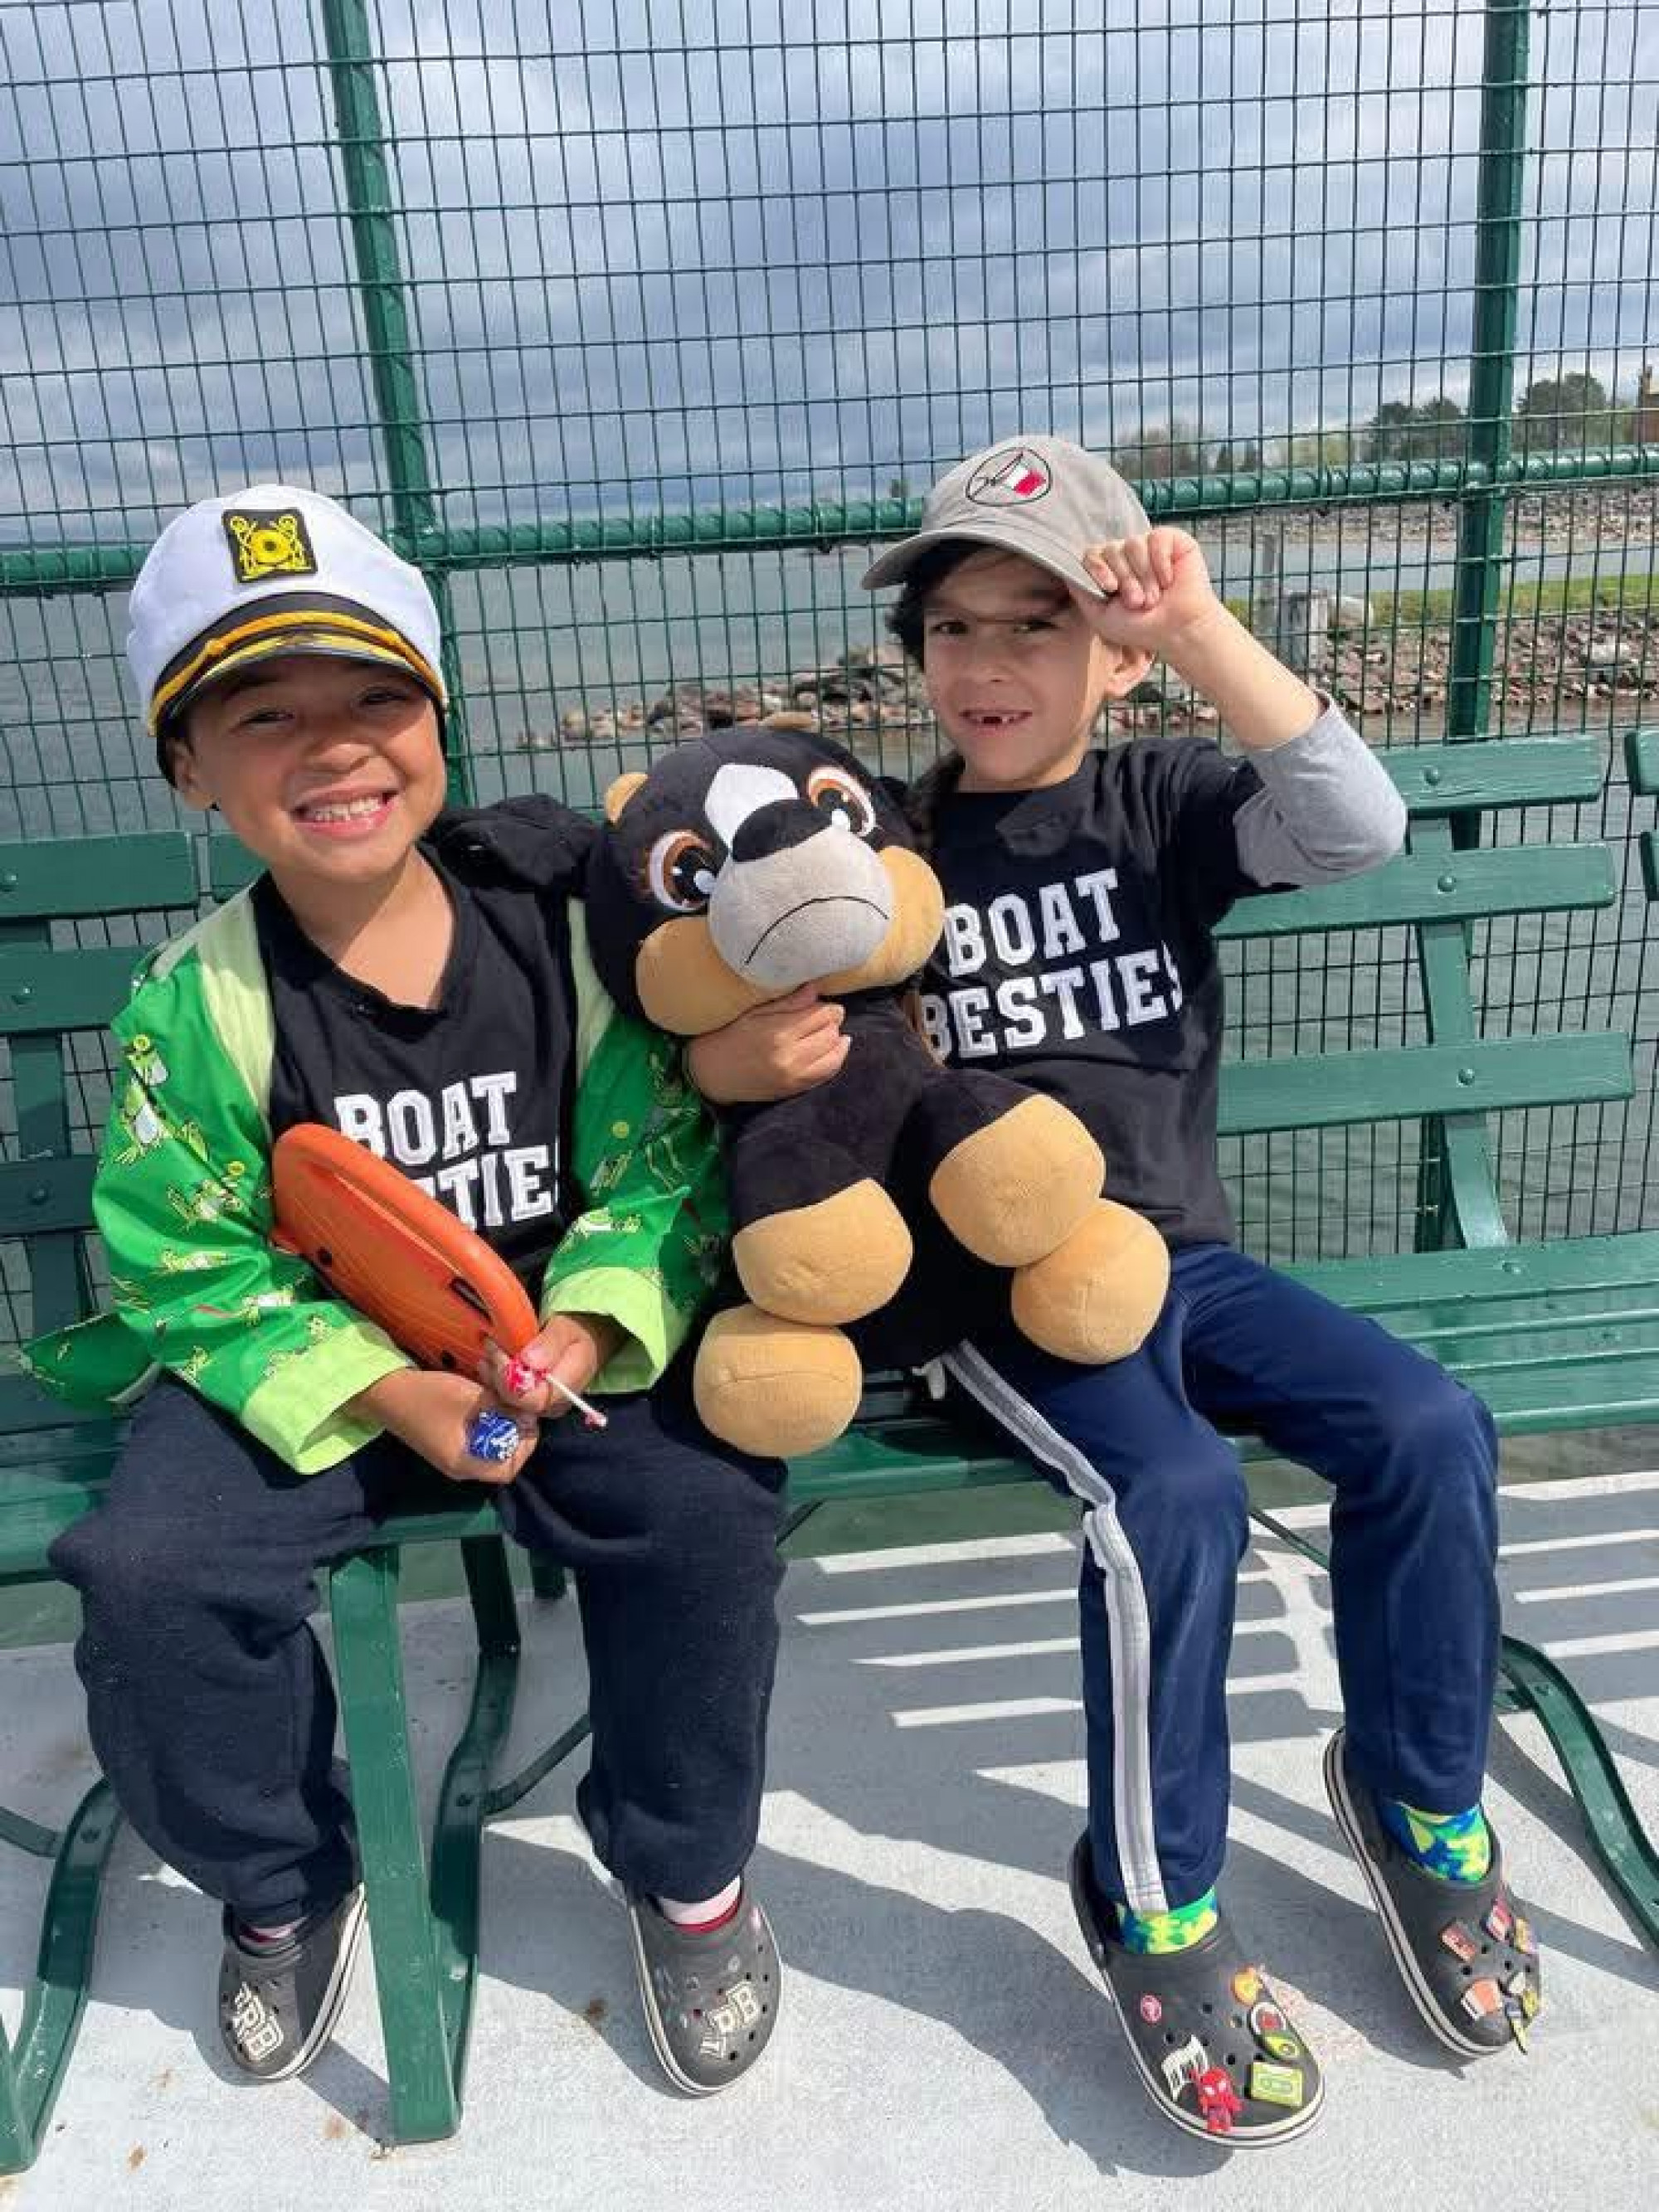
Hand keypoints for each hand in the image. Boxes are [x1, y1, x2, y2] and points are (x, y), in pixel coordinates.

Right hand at [351, 1367, 536, 1486]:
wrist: (385, 1391)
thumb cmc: (428, 1396)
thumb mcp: (471, 1398)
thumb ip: (503, 1408)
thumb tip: (528, 1413)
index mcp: (466, 1463)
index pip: (509, 1469)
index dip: (525, 1444)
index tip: (525, 1416)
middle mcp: (462, 1465)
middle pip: (503, 1454)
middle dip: (513, 1425)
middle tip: (513, 1400)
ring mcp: (455, 1453)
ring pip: (493, 1440)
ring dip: (500, 1415)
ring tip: (497, 1390)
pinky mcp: (450, 1439)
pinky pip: (479, 1432)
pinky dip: (487, 1414)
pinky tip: (484, 1391)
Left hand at [480, 1312, 619, 1421]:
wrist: (590, 1339)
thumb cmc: (578, 1332)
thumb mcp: (567, 1329)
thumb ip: (550, 1344)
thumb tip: (529, 1361)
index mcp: (564, 1390)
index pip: (528, 1399)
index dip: (508, 1379)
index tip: (499, 1351)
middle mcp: (551, 1405)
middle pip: (513, 1402)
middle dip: (497, 1374)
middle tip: (491, 1345)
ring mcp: (539, 1407)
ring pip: (505, 1401)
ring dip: (492, 1375)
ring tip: (490, 1349)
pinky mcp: (529, 1403)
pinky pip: (505, 1397)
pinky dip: (495, 1379)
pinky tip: (492, 1361)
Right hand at [685, 986, 849, 1103]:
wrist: (712, 1074)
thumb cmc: (730, 1037)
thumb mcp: (754, 1013)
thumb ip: (788, 1002)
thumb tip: (815, 988)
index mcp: (778, 1032)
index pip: (821, 1014)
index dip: (827, 1006)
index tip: (823, 1003)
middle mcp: (789, 1055)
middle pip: (830, 1033)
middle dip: (832, 1021)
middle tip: (824, 1016)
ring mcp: (794, 1075)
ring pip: (834, 1053)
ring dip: (836, 1040)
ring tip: (829, 1031)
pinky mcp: (795, 1088)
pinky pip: (828, 1073)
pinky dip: (836, 1058)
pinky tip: (836, 1048)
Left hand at [1069, 527, 1222, 657]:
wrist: (1178, 630)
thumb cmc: (1142, 628)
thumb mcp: (1101, 617)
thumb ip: (1082, 593)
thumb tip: (1066, 570)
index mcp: (1109, 570)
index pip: (1091, 554)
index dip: (1098, 569)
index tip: (1111, 588)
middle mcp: (1125, 555)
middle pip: (1111, 550)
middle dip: (1126, 580)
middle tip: (1138, 603)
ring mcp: (1147, 546)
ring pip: (1133, 544)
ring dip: (1144, 576)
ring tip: (1154, 597)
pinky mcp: (1170, 541)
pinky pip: (1157, 538)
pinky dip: (1161, 563)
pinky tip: (1169, 580)